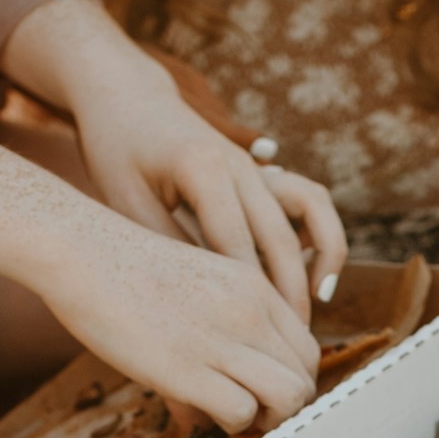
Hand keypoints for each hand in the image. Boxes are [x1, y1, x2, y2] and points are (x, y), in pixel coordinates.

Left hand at [0, 0, 346, 318]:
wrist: (127, 95)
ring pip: (312, 208)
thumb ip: (164, 250)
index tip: (257, 342)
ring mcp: (256, 162)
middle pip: (282, 237)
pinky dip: (316, 234)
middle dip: (292, 294)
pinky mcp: (261, 168)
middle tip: (290, 342)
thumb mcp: (126, 203)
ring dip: (322, 255)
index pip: (238, 247)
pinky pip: (307, 200)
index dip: (253, 299)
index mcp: (203, 168)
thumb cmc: (116, 150)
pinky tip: (308, 273)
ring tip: (316, 301)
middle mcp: (240, 162)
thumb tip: (194, 312)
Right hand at [35, 206, 320, 433]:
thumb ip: (223, 321)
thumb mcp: (195, 281)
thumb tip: (228, 370)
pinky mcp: (187, 367)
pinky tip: (194, 411)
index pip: (305, 348)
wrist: (79, 250)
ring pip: (290, 397)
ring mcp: (222, 339)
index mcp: (254, 287)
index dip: (288, 380)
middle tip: (245, 411)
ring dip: (264, 419)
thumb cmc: (124, 268)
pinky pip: (241, 412)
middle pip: (306, 376)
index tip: (256, 391)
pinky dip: (224, 423)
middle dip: (282, 406)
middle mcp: (249, 312)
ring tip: (227, 416)